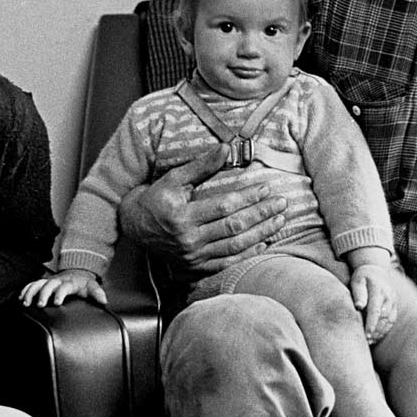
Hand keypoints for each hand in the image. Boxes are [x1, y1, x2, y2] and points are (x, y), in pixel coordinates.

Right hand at [21, 269, 107, 307]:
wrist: (76, 272)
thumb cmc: (83, 283)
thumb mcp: (92, 286)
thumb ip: (97, 293)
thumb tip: (104, 301)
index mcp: (69, 282)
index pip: (64, 287)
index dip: (60, 294)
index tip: (57, 302)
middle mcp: (57, 281)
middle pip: (48, 285)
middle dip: (43, 294)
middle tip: (40, 304)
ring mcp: (49, 281)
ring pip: (37, 284)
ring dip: (31, 292)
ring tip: (25, 302)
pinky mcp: (43, 282)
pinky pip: (32, 284)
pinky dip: (25, 290)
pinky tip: (20, 298)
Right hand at [117, 143, 286, 274]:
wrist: (134, 228)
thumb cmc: (155, 199)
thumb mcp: (174, 178)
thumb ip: (201, 166)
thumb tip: (226, 148)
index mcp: (182, 215)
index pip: (224, 206)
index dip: (248, 197)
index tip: (266, 187)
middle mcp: (189, 239)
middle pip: (234, 227)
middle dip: (262, 214)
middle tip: (282, 203)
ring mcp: (193, 256)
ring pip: (235, 246)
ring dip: (261, 234)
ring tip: (279, 220)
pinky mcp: (196, 268)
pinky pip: (227, 263)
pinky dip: (248, 254)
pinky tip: (264, 244)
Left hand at [350, 263, 397, 340]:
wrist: (377, 270)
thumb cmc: (363, 277)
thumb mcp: (357, 281)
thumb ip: (358, 293)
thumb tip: (358, 306)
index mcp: (378, 290)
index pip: (376, 309)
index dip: (372, 323)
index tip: (367, 334)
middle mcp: (388, 296)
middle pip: (384, 317)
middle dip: (376, 331)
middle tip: (367, 341)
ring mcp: (393, 302)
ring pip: (389, 321)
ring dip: (381, 332)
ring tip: (371, 341)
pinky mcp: (394, 306)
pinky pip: (392, 320)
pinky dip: (385, 330)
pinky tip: (377, 336)